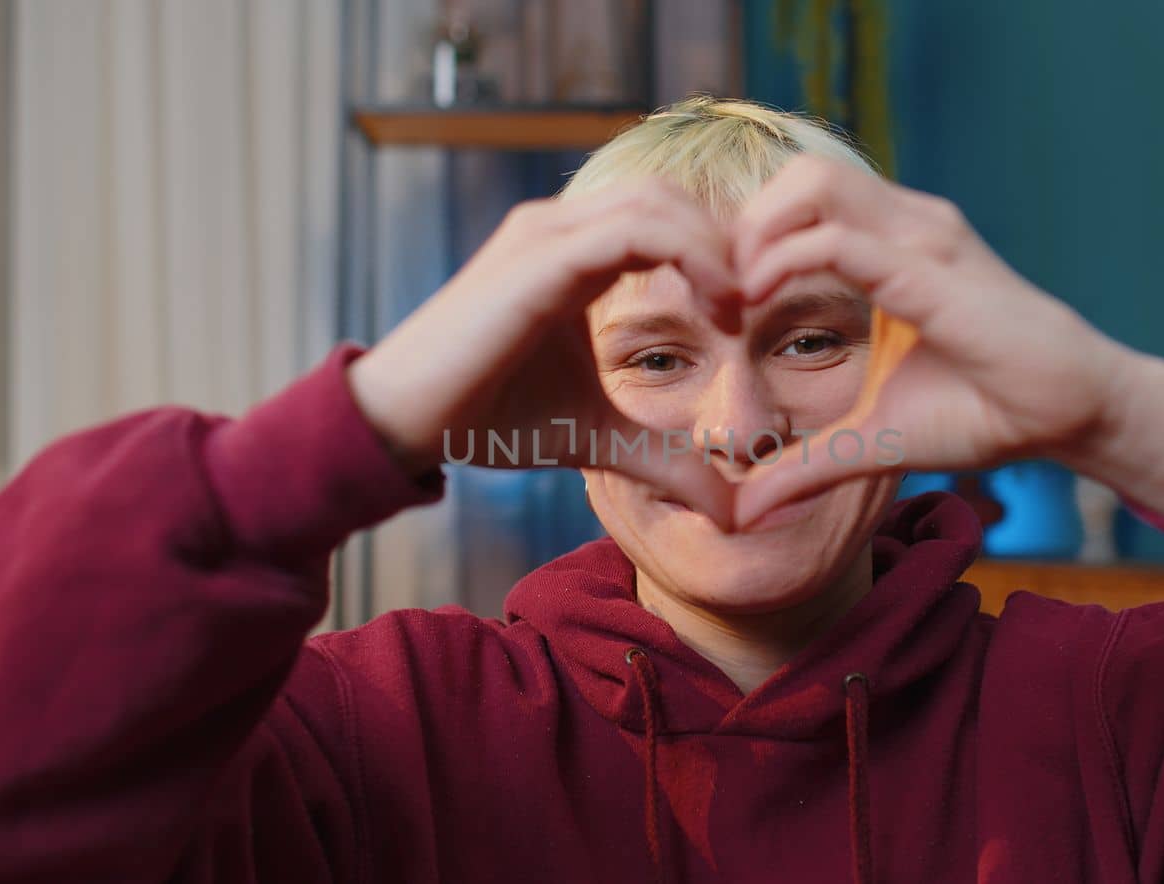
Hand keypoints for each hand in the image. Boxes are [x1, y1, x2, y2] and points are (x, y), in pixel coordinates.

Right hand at [348, 180, 742, 526]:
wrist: (403, 422)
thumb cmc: (486, 418)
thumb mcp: (597, 438)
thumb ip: (664, 459)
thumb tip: (731, 508)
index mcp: (573, 250)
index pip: (665, 214)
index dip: (720, 251)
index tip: (752, 311)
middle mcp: (560, 226)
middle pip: (670, 194)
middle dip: (728, 240)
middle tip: (759, 303)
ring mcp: (547, 234)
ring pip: (659, 201)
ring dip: (717, 247)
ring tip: (741, 307)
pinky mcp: (540, 258)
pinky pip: (634, 230)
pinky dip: (690, 256)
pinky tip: (717, 308)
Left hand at [728, 156, 1163, 526]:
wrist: (1068, 416)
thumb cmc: (983, 413)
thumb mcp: (870, 441)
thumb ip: (806, 467)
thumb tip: (744, 511)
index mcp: (893, 245)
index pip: (801, 203)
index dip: (745, 244)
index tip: (716, 308)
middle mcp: (907, 224)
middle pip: (799, 175)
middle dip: (743, 225)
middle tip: (719, 296)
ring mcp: (922, 238)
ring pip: (811, 186)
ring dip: (755, 234)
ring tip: (734, 298)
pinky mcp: (931, 269)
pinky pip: (839, 240)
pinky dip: (783, 261)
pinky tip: (757, 304)